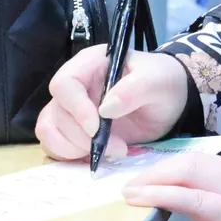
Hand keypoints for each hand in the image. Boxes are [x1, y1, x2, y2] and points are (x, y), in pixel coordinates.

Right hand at [36, 46, 190, 164]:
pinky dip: (69, 155)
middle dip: (83, 136)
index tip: (96, 128)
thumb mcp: (156, 81)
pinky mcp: (74, 129)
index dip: (76, 108)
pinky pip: (55, 143)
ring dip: (74, 148)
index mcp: (91, 64)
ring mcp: (72, 108)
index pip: (65, 84)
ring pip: (50, 129)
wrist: (169, 101)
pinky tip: (95, 156)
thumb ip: (134, 90)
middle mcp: (76, 85)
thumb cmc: (162, 82)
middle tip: (118, 147)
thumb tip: (105, 109)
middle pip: (58, 112)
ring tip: (108, 152)